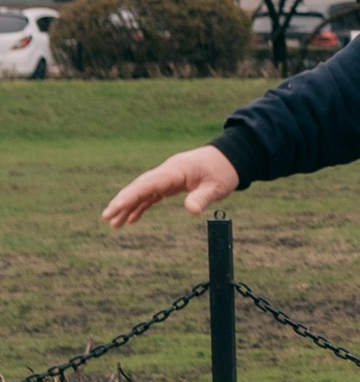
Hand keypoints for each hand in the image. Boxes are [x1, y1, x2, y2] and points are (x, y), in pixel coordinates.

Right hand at [103, 147, 239, 229]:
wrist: (231, 158)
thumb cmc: (224, 171)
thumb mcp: (217, 186)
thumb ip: (202, 197)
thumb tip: (191, 211)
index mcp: (176, 170)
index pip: (148, 184)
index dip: (130, 196)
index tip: (115, 207)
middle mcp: (168, 172)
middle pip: (140, 186)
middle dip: (123, 201)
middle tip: (107, 217)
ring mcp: (168, 177)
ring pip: (143, 191)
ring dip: (129, 205)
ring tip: (114, 223)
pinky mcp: (171, 182)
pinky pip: (152, 194)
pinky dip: (141, 205)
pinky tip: (131, 219)